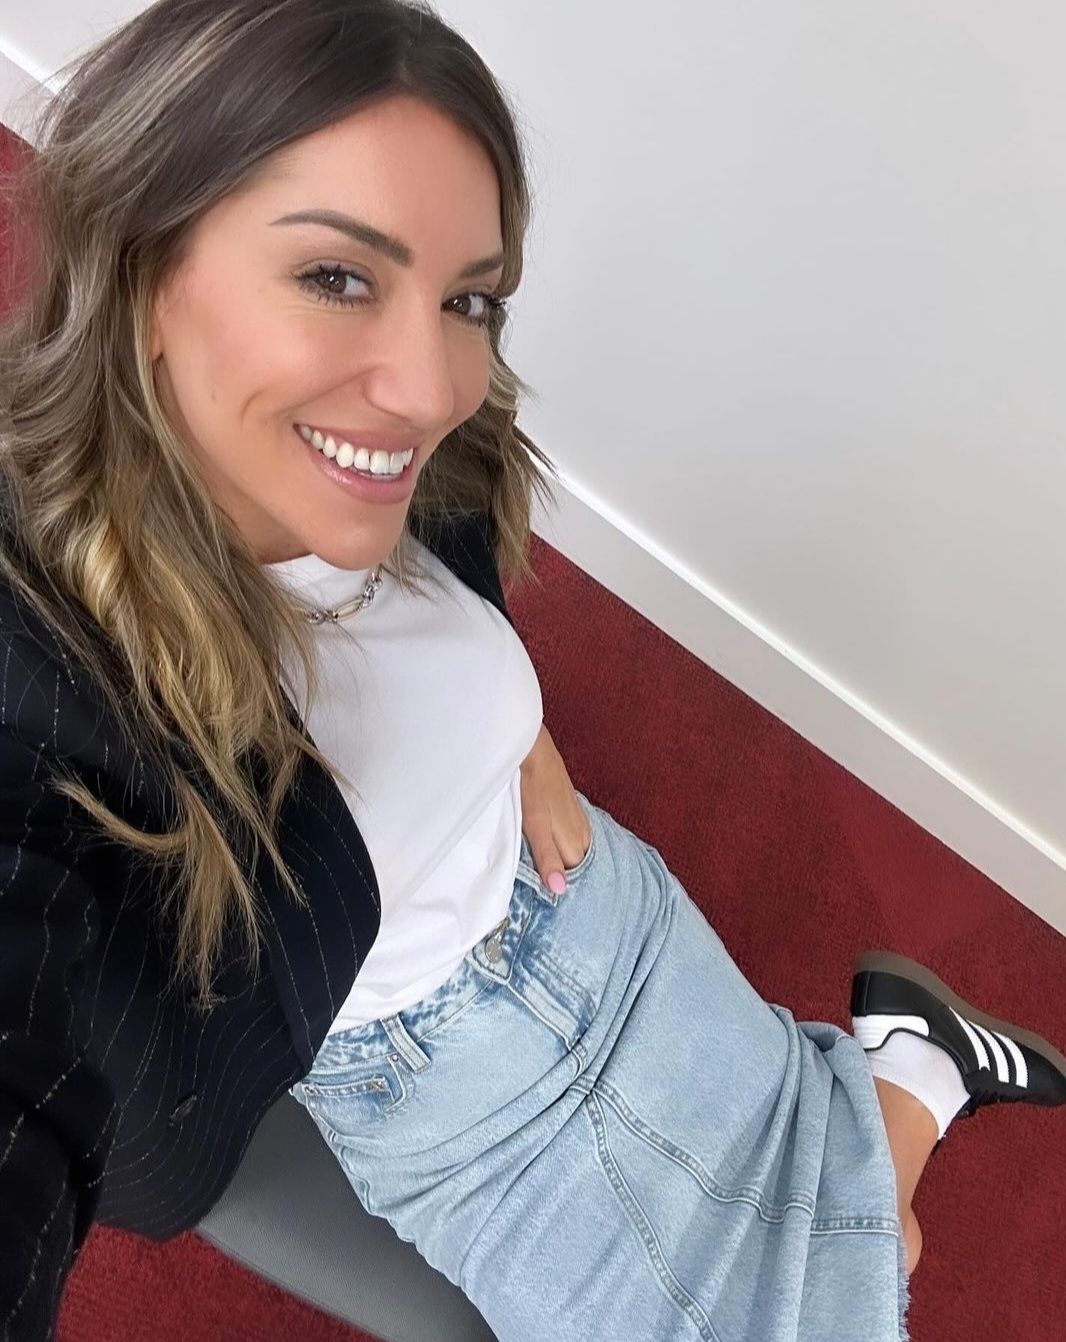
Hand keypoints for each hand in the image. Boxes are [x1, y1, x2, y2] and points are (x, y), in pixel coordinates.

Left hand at [519, 722, 591, 893]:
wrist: (532, 749)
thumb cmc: (530, 786)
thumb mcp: (534, 825)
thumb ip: (547, 857)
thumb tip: (560, 890)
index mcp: (575, 840)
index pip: (574, 878)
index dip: (560, 887)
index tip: (548, 901)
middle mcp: (581, 833)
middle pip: (577, 866)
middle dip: (564, 878)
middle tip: (544, 890)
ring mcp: (578, 820)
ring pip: (575, 852)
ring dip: (564, 862)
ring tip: (547, 873)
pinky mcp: (571, 809)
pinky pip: (572, 837)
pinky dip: (563, 846)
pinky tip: (553, 848)